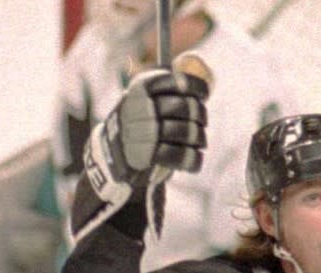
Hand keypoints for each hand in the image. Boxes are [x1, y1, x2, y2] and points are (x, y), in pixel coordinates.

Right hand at [85, 67, 208, 195]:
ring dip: (199, 138)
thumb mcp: (154, 96)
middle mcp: (141, 106)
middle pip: (185, 107)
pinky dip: (193, 159)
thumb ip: (177, 82)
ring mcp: (143, 131)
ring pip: (186, 131)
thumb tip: (200, 65)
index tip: (204, 95)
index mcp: (143, 86)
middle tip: (201, 122)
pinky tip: (195, 158)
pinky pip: (180, 155)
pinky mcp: (146, 155)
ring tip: (198, 141)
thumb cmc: (145, 122)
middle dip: (199, 115)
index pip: (180, 81)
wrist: (116, 154)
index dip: (198, 87)